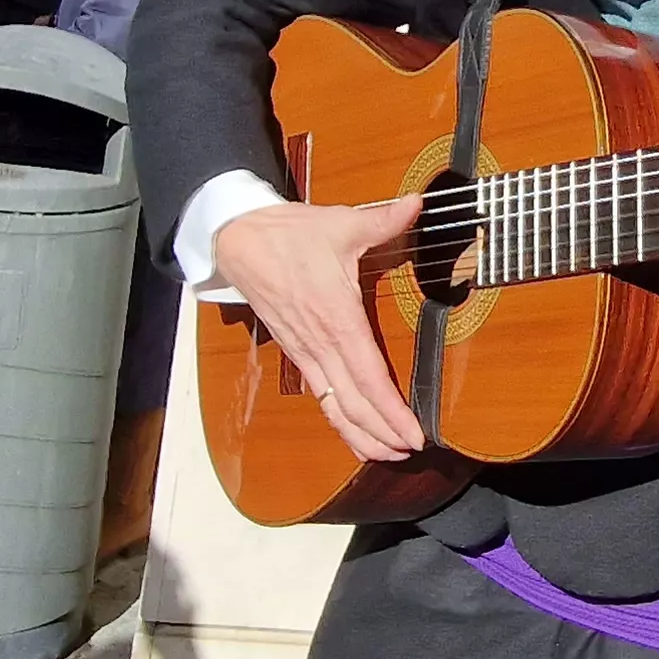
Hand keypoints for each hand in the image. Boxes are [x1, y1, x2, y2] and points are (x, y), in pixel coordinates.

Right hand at [211, 195, 429, 463]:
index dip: (391, 411)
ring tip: (389, 454)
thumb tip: (419, 203)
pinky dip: (340, 420)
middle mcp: (321, 344)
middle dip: (382, 433)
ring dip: (361, 435)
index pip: (368, 377)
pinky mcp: (297, 352)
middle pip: (353, 404)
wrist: (239, 241)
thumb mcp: (341, 223)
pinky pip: (322, 396)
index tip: (414, 433)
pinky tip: (356, 433)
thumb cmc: (291, 234)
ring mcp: (306, 352)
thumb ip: (384, 219)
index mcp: (337, 318)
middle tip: (411, 452)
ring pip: (334, 407)